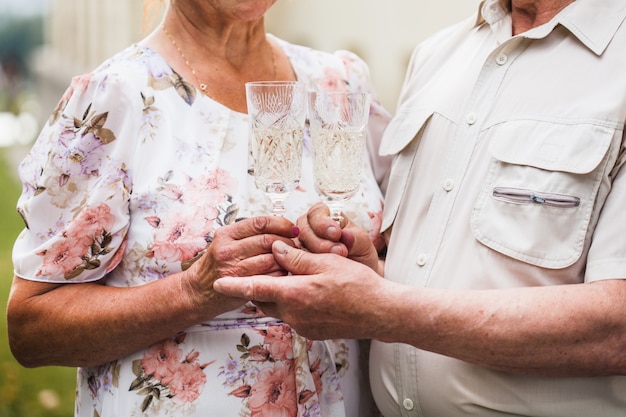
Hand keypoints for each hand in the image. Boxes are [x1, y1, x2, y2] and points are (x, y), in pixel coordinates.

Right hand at [185, 216, 298, 318]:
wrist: (197, 291)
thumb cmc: (217, 265)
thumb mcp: (226, 243)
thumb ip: (249, 234)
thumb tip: (281, 226)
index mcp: (226, 234)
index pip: (260, 223)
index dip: (281, 224)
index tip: (292, 228)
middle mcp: (228, 249)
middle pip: (268, 240)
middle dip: (287, 242)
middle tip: (295, 246)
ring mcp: (233, 268)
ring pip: (271, 260)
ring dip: (286, 260)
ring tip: (289, 260)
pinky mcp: (240, 285)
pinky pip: (269, 277)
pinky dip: (280, 275)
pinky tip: (281, 274)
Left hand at [213, 240, 390, 339]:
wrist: (381, 313)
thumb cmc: (357, 285)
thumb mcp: (327, 262)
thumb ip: (296, 258)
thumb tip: (274, 249)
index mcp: (294, 294)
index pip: (255, 289)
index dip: (234, 286)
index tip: (217, 284)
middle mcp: (294, 314)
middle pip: (265, 299)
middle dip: (262, 286)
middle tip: (271, 270)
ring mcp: (302, 326)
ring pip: (279, 308)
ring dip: (280, 294)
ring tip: (297, 279)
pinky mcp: (312, 333)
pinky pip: (294, 316)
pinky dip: (295, 304)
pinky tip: (314, 294)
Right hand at [296, 202, 381, 272]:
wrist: (355, 281)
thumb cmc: (359, 258)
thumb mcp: (363, 246)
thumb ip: (355, 239)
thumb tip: (346, 234)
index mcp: (325, 217)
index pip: (316, 212)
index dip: (323, 222)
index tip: (336, 233)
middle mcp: (308, 229)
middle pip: (303, 229)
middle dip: (320, 242)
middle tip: (338, 251)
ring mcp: (299, 247)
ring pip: (295, 246)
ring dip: (312, 255)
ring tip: (331, 262)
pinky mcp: (293, 263)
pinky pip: (290, 262)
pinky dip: (301, 266)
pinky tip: (314, 271)